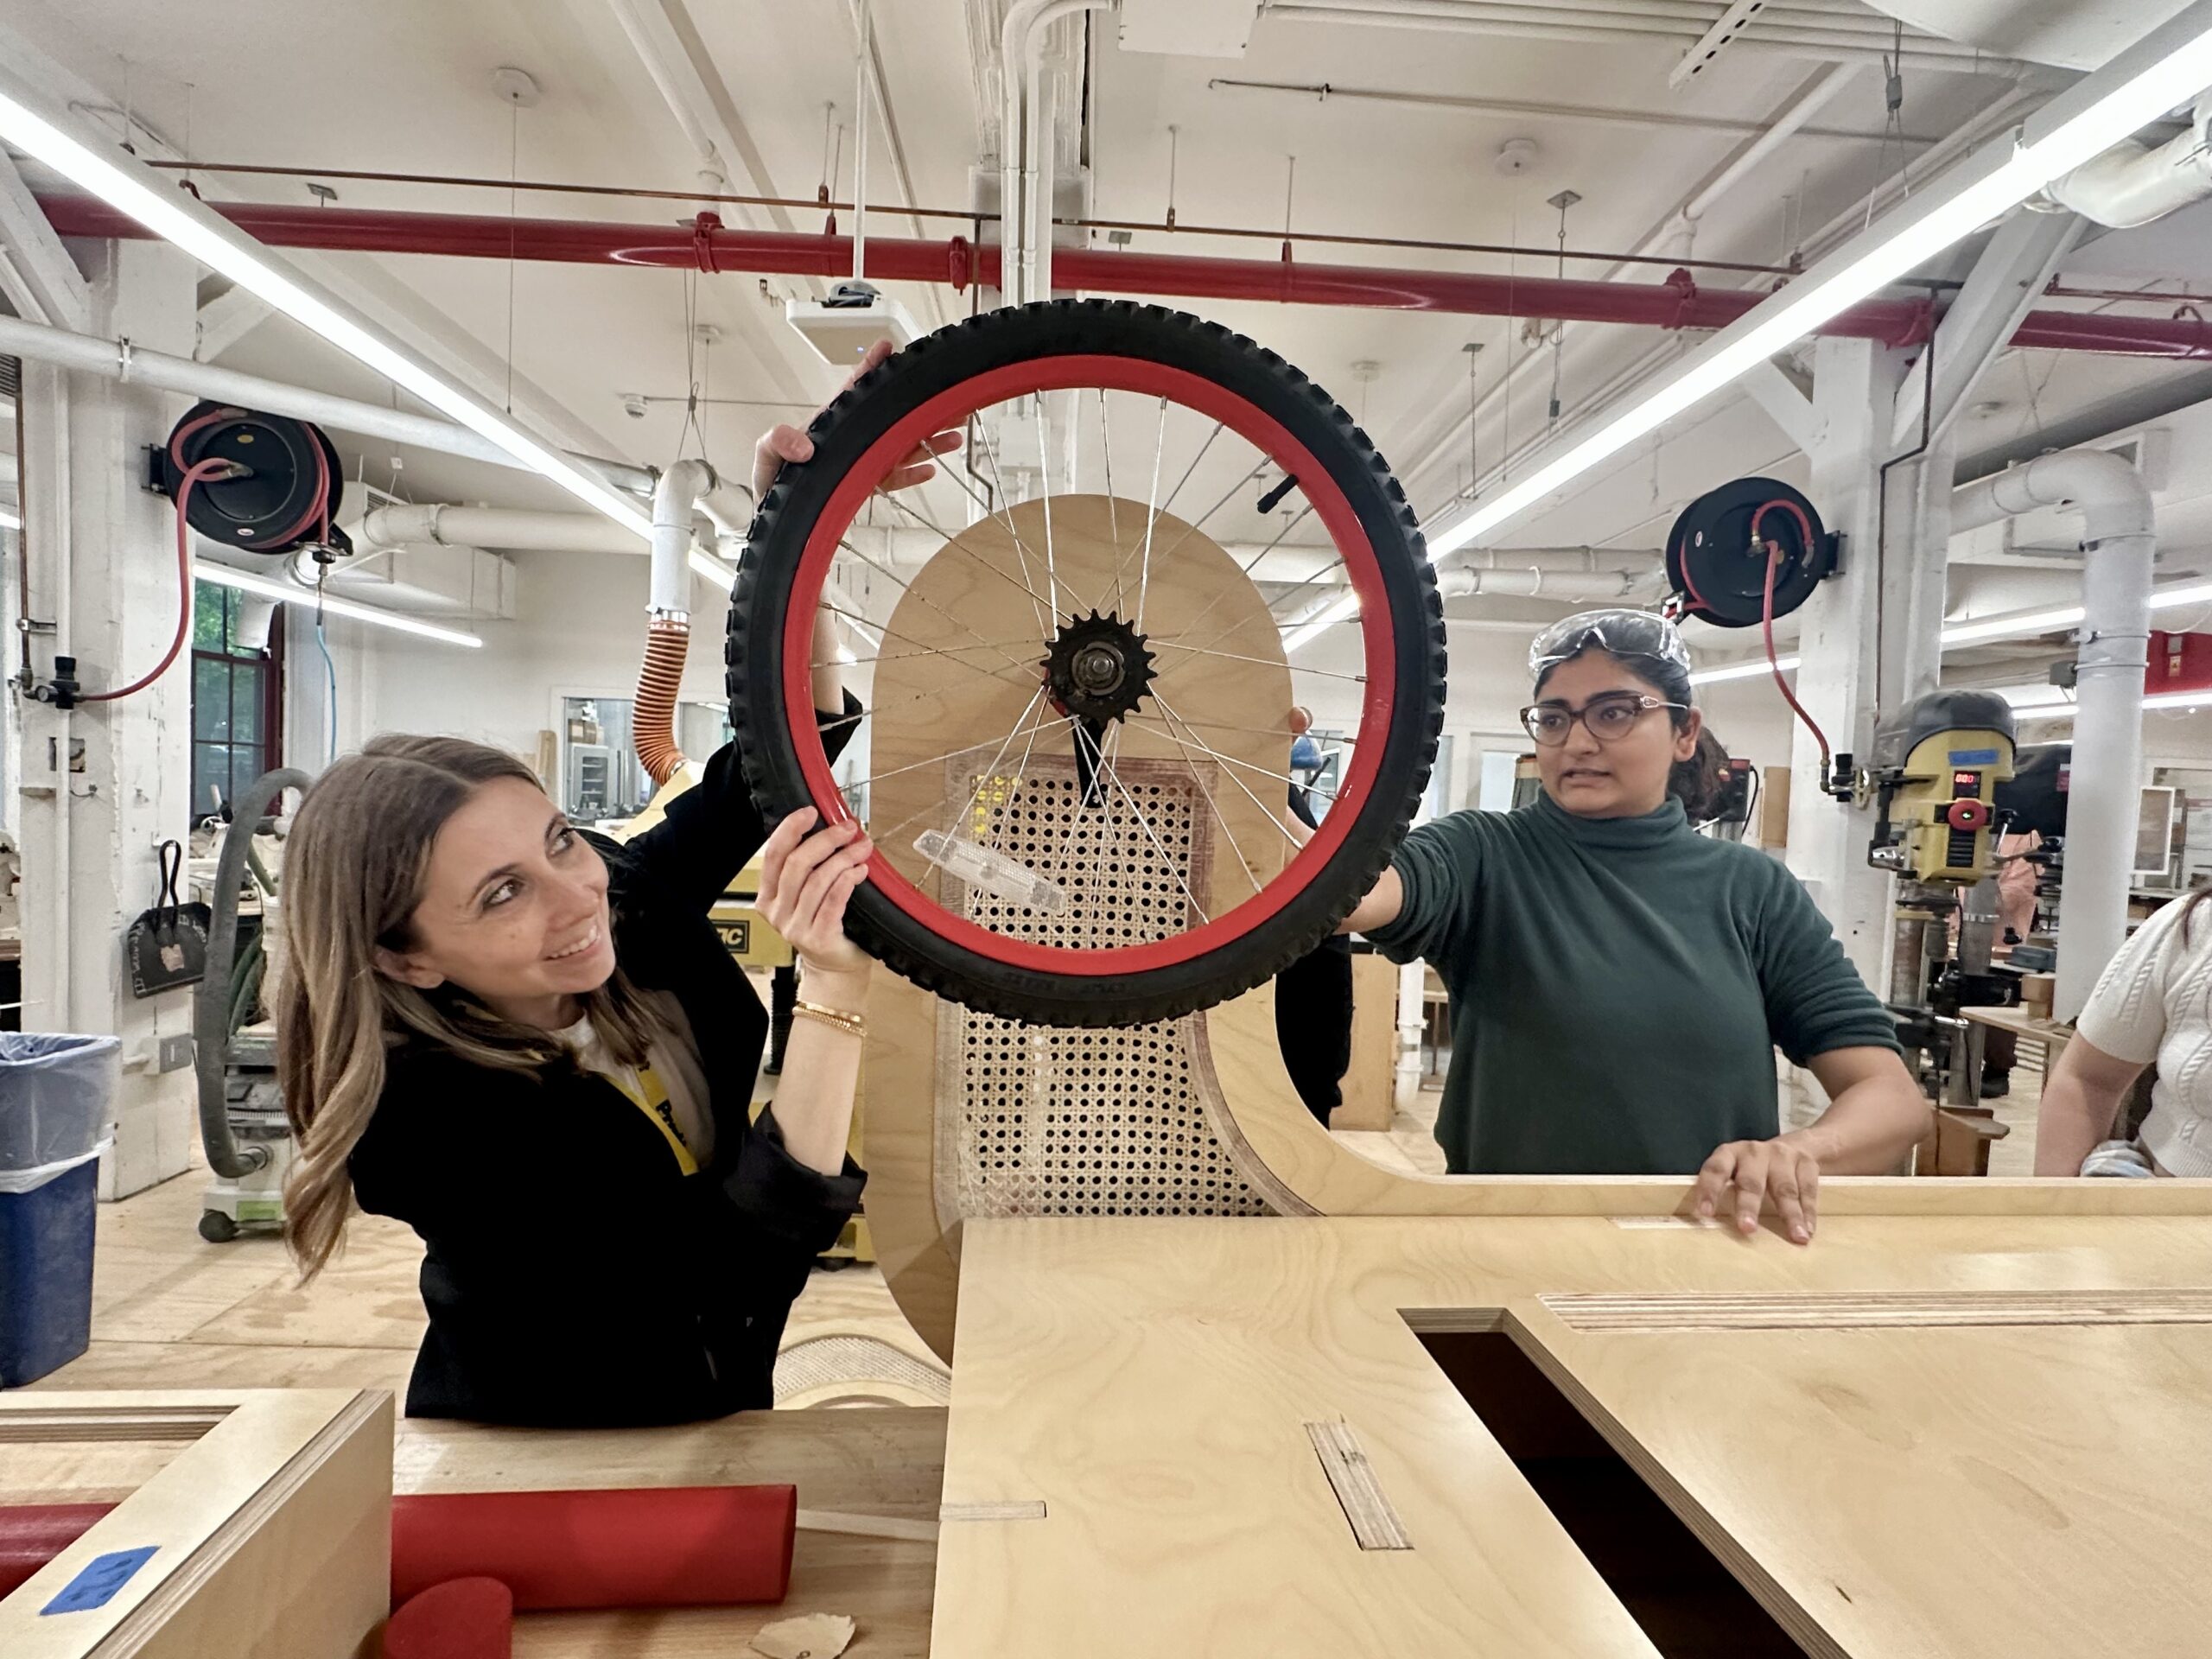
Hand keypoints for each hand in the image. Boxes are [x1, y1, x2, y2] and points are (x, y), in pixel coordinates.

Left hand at [751, 339, 963, 496]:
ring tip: (954, 434)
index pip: (855, 390)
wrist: (779, 518)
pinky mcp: (865, 485)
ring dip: (929, 439)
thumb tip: (803, 446)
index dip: (872, 368)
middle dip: (920, 405)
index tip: (889, 349)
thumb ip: (777, 442)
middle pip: (892, 416)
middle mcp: (853, 439)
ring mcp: (862, 461)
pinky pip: (895, 477)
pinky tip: (931, 468)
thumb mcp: (766, 456)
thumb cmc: (773, 482)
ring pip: (903, 445)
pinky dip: (914, 474)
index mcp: (832, 424)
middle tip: (947, 396)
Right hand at [758, 808, 873, 981]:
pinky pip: (833, 900)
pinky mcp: (818, 937)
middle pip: (796, 864)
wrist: (835, 969)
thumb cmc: (826, 927)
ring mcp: (796, 927)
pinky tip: (860, 870)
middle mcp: (778, 912)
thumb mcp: (806, 896)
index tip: (810, 812)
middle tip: (847, 829)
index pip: (773, 855)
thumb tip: (830, 828)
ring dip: (843, 858)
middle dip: (825, 840)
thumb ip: (808, 868)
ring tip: (861, 848)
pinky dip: (848, 880)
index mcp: (769, 897)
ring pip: (818, 880)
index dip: (791, 829)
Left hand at [1693, 1135, 1819, 1243]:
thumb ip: (1725, 1195)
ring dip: (1790, 1214)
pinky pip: (1807, 1189)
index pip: (1715, 1171)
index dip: (1709, 1191)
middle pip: (1750, 1181)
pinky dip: (1808, 1211)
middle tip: (1747, 1228)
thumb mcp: (1735, 1173)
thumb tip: (1713, 1232)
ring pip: (1784, 1188)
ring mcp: (1781, 1156)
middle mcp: (1754, 1153)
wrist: (1796, 1146)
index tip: (1705, 1213)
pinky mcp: (1806, 1163)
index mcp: (1729, 1154)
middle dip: (1748, 1206)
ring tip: (1796, 1236)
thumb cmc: (1754, 1169)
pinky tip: (1808, 1229)